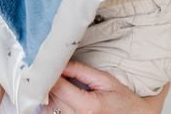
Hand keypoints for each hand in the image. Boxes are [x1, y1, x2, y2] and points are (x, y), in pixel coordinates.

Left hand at [40, 61, 169, 113]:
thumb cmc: (121, 99)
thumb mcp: (104, 79)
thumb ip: (81, 71)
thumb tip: (61, 62)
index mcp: (88, 107)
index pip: (59, 87)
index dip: (51, 74)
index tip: (50, 63)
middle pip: (52, 97)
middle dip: (49, 82)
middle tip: (51, 70)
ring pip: (49, 108)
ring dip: (49, 94)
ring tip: (54, 83)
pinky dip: (52, 106)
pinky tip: (57, 96)